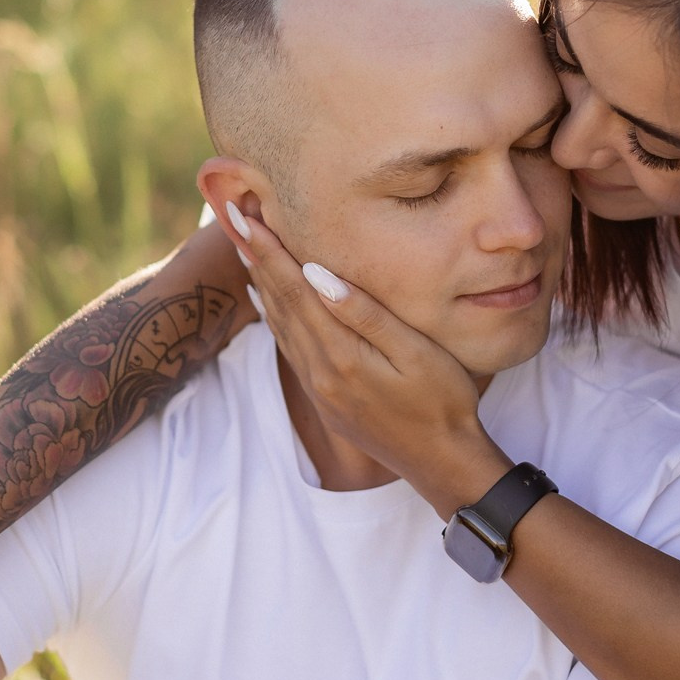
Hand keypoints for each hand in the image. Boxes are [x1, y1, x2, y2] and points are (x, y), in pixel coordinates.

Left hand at [225, 203, 510, 516]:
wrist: (442, 464)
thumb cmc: (443, 402)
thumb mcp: (415, 353)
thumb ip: (365, 314)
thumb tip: (317, 274)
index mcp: (340, 355)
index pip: (295, 290)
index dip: (270, 251)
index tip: (246, 215)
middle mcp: (319, 373)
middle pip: (279, 304)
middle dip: (257, 259)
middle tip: (235, 217)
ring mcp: (318, 389)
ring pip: (279, 327)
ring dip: (261, 286)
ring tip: (245, 250)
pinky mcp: (324, 400)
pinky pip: (289, 349)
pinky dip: (273, 319)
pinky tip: (266, 303)